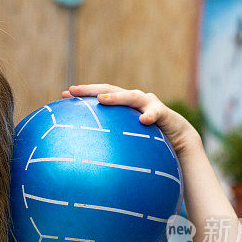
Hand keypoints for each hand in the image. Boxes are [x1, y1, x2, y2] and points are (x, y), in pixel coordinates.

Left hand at [61, 84, 202, 156]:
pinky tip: (143, 120)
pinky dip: (150, 115)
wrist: (178, 138)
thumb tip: (85, 152)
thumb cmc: (148, 138)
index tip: (64, 94)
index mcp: (122, 105)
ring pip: (131, 97)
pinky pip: (156, 113)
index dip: (83, 94)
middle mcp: (133, 99)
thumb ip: (110, 138)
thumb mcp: (126, 137)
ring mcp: (148, 104)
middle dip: (92, 90)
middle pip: (110, 90)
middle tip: (75, 90)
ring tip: (102, 100)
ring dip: (117, 97)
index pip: (99, 95)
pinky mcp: (164, 113)